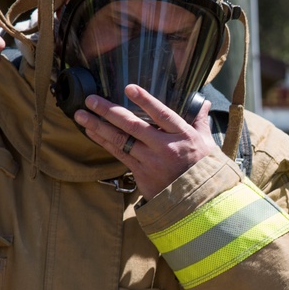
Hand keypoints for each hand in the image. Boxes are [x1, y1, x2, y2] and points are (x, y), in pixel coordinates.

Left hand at [74, 85, 216, 199]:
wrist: (198, 201)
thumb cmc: (203, 168)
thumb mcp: (206, 143)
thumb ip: (200, 120)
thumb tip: (202, 102)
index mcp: (183, 136)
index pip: (162, 115)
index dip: (146, 101)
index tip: (129, 88)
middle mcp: (165, 148)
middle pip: (133, 126)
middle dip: (109, 111)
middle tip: (91, 99)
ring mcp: (151, 162)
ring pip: (121, 141)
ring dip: (99, 126)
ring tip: (81, 115)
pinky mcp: (141, 174)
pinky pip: (118, 154)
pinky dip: (104, 142)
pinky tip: (92, 132)